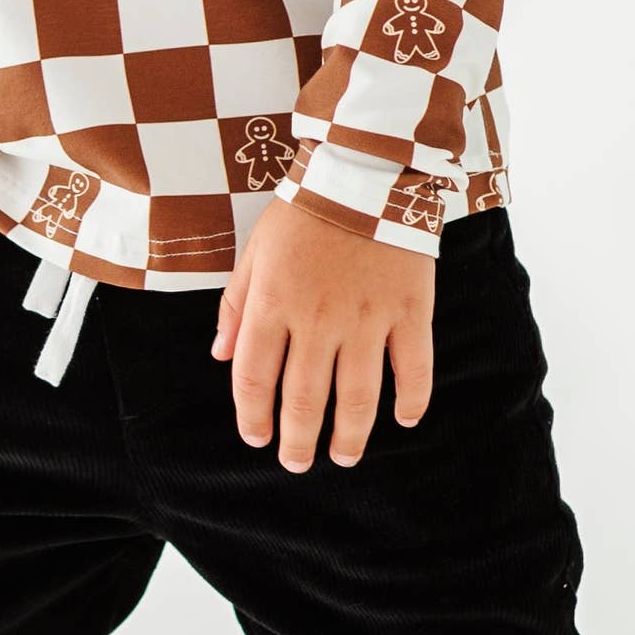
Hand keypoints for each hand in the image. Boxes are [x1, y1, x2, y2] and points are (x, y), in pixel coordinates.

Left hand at [212, 188, 435, 470]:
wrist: (365, 171)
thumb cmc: (303, 212)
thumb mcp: (255, 252)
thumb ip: (236, 306)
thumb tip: (220, 355)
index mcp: (273, 304)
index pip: (254, 377)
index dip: (253, 416)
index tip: (257, 438)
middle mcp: (317, 320)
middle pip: (304, 399)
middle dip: (298, 440)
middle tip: (297, 463)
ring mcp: (367, 318)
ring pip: (358, 396)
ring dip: (350, 435)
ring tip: (345, 456)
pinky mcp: (410, 311)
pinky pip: (414, 367)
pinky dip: (412, 399)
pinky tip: (405, 420)